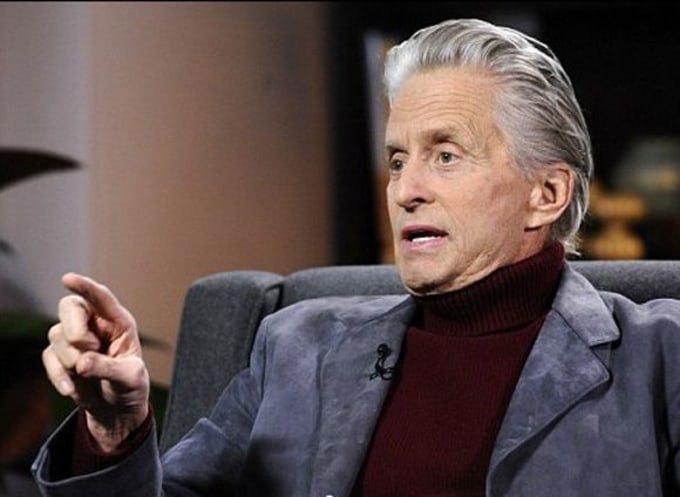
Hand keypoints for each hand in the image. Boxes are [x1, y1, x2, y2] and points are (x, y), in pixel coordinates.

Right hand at [42, 272, 149, 451]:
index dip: (85, 286)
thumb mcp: (130, 379)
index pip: (101, 297)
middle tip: (88, 348)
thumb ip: (109, 368)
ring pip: (57, 333)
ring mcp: (75, 338)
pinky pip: (48, 357)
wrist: (116, 410)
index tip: (67, 279)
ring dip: (69, 358)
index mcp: (119, 322)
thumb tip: (82, 363)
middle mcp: (95, 325)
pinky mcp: (60, 356)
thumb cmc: (130, 387)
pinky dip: (58, 375)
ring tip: (86, 375)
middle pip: (70, 307)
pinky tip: (71, 390)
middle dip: (74, 328)